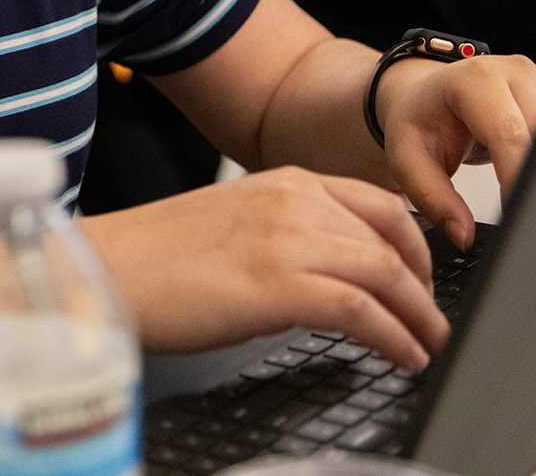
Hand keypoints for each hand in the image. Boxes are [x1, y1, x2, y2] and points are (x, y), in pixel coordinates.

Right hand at [82, 168, 444, 370]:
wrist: (104, 271)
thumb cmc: (155, 260)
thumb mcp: (234, 225)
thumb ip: (285, 235)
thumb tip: (325, 279)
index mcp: (284, 181)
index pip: (379, 203)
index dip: (414, 246)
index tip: (422, 279)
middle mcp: (294, 199)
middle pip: (392, 238)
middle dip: (424, 286)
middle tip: (432, 320)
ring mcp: (288, 238)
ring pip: (385, 272)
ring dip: (418, 315)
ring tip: (427, 344)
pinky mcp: (279, 284)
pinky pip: (361, 310)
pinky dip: (393, 336)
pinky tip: (402, 355)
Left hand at [371, 53, 535, 248]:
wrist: (425, 94)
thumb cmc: (418, 121)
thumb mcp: (407, 159)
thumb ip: (433, 198)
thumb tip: (464, 235)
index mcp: (474, 79)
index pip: (509, 134)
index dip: (517, 178)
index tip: (516, 214)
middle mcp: (514, 72)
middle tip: (531, 217)